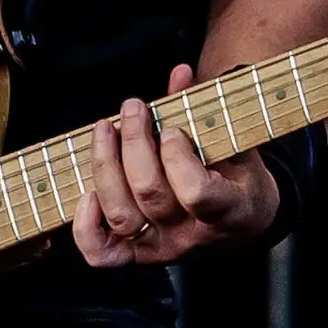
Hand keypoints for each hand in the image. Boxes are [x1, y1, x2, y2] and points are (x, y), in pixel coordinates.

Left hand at [72, 63, 281, 266]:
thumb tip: (179, 73)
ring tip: (105, 128)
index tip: (172, 128)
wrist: (242, 222)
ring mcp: (162, 247)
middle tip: (133, 108)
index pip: (197, 192)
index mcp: (229, 209)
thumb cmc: (236, 175)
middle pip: (150, 194)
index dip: (177, 156)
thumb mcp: (233, 141)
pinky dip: (86, 226)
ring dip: (105, 165)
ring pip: (121, 215)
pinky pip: (103, 253)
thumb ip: (202, 109)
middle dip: (134, 143)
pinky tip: (87, 192)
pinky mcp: (137, 254)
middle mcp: (192, 235)